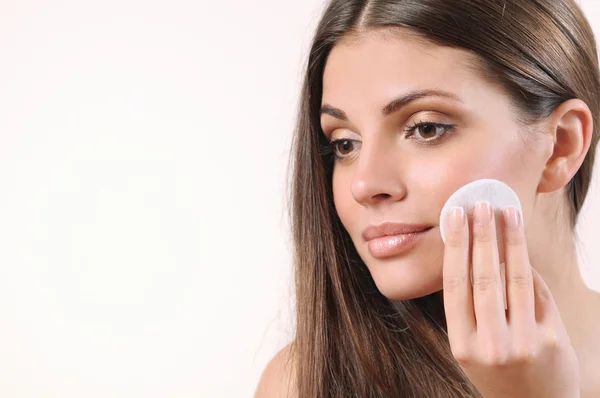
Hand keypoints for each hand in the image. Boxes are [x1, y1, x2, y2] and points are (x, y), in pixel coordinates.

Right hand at [442, 202, 579, 397]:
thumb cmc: (498, 374)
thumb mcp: (471, 349)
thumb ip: (469, 310)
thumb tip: (471, 254)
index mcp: (462, 344)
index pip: (455, 284)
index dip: (454, 246)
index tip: (453, 216)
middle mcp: (490, 344)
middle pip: (484, 276)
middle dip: (482, 235)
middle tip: (480, 204)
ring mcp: (524, 342)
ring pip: (515, 279)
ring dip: (510, 240)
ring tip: (507, 213)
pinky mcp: (552, 340)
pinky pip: (538, 293)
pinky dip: (529, 268)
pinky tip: (522, 246)